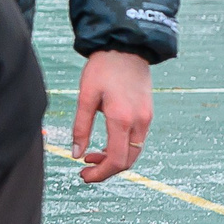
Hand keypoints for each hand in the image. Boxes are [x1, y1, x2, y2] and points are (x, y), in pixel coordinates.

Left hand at [72, 49, 152, 180]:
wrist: (126, 47)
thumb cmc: (103, 68)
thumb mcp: (85, 96)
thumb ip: (81, 127)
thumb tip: (75, 154)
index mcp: (122, 119)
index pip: (116, 160)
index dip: (100, 173)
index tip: (84, 176)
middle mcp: (139, 122)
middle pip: (127, 161)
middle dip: (106, 169)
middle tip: (84, 169)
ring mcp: (146, 118)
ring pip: (133, 152)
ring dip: (113, 159)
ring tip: (90, 154)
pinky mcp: (147, 114)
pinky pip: (137, 140)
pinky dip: (121, 147)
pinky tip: (105, 142)